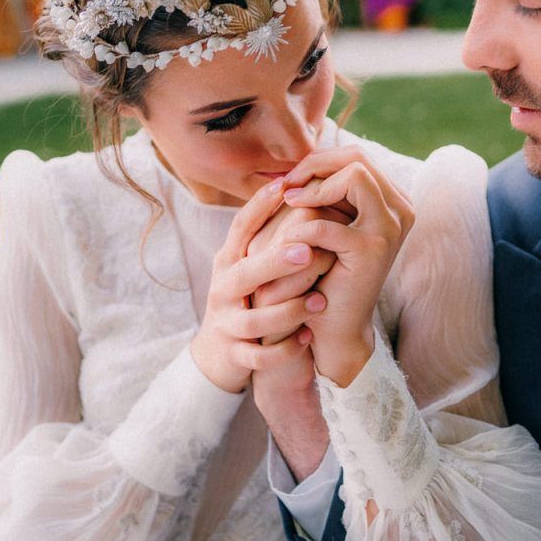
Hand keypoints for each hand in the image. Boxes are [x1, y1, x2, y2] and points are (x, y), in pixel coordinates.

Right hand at [190, 178, 328, 393]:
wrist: (219, 354)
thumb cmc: (246, 297)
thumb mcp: (250, 263)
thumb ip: (270, 232)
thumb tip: (297, 183)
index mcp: (230, 261)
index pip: (241, 229)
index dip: (259, 207)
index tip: (285, 187)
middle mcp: (224, 289)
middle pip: (245, 274)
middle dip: (275, 262)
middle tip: (307, 251)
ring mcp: (227, 324)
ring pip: (255, 320)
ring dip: (289, 310)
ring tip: (320, 301)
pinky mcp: (235, 355)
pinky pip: (259, 357)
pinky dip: (285, 350)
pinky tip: (308, 337)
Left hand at [279, 147, 414, 385]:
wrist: (334, 324)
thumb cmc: (325, 271)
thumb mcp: (329, 222)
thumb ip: (327, 190)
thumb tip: (302, 158)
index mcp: (394, 200)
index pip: (357, 156)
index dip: (320, 160)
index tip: (292, 179)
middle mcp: (402, 209)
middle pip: (358, 158)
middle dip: (315, 167)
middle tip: (287, 187)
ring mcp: (391, 228)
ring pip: (354, 175)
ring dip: (313, 189)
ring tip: (289, 205)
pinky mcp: (372, 250)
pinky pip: (327, 223)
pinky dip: (301, 229)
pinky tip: (287, 243)